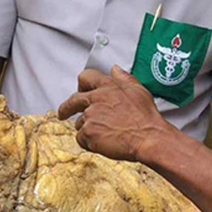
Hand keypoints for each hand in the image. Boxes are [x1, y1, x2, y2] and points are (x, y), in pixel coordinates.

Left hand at [58, 66, 172, 161]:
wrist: (148, 137)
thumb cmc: (145, 117)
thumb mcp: (138, 90)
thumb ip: (124, 78)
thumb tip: (115, 69)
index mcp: (108, 87)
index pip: (86, 77)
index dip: (82, 84)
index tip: (79, 90)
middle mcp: (96, 99)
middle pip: (72, 100)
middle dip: (66, 108)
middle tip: (63, 113)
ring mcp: (90, 116)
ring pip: (79, 123)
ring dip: (87, 128)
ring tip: (105, 134)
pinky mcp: (88, 133)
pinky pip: (81, 139)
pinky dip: (89, 142)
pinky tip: (103, 142)